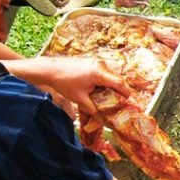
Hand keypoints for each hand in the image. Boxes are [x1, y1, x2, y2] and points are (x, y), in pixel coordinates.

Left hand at [8, 56, 131, 114]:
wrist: (50, 69)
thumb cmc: (64, 83)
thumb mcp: (80, 99)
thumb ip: (93, 109)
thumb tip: (102, 118)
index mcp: (99, 74)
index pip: (120, 83)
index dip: (127, 93)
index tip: (129, 101)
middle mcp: (100, 65)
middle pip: (118, 78)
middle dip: (120, 90)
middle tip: (120, 101)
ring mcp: (96, 61)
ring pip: (112, 74)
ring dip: (113, 84)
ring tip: (109, 95)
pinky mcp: (92, 61)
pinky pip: (105, 71)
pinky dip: (106, 79)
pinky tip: (100, 88)